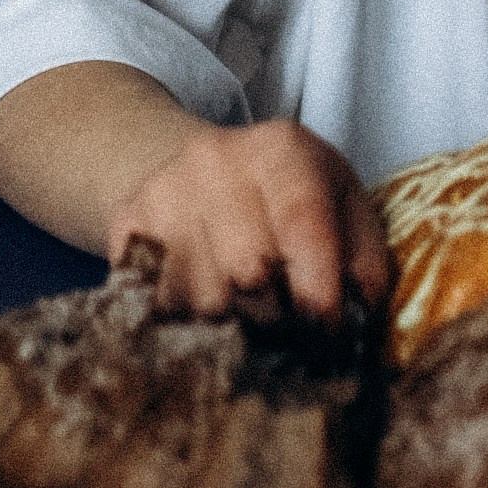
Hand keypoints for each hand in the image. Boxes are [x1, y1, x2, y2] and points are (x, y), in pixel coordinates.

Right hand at [105, 117, 390, 321]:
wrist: (200, 169)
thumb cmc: (288, 198)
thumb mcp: (340, 203)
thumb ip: (363, 256)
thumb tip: (360, 316)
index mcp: (282, 150)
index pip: (303, 229)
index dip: (318, 294)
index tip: (326, 336)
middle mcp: (216, 160)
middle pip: (247, 270)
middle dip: (273, 318)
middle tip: (284, 337)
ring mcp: (163, 191)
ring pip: (198, 298)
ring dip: (226, 329)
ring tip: (243, 325)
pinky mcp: (125, 223)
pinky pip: (153, 303)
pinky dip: (181, 325)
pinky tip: (201, 320)